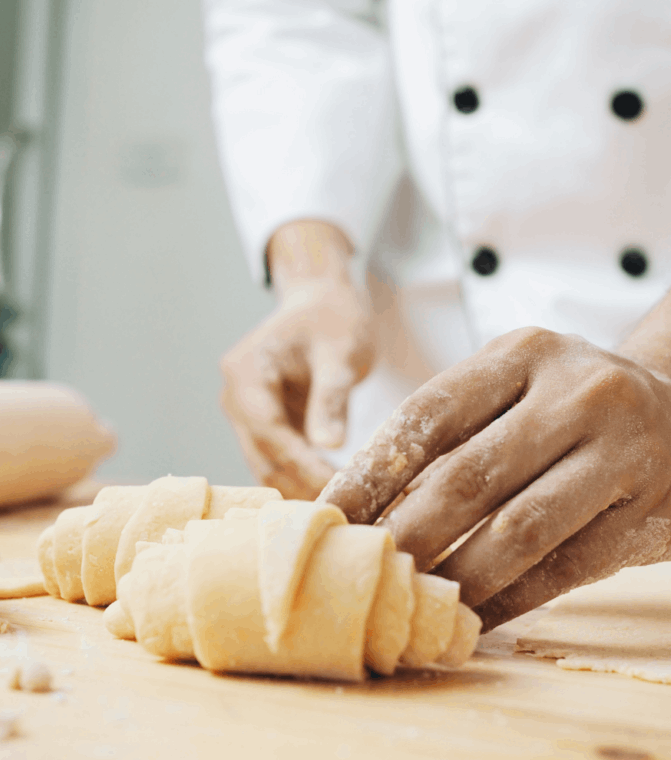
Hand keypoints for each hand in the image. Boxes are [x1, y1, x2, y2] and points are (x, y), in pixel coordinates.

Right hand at [221, 221, 374, 499]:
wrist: (322, 301)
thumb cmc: (334, 319)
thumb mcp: (340, 353)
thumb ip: (331, 398)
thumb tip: (329, 445)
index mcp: (246, 373)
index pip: (270, 430)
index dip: (301, 463)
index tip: (336, 487)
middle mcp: (235, 395)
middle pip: (262, 453)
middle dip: (300, 482)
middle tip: (341, 508)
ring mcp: (244, 411)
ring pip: (266, 463)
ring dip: (298, 485)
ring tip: (337, 506)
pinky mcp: (262, 422)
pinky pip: (276, 457)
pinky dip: (300, 474)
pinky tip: (328, 489)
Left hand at [319, 327, 670, 627]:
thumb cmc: (566, 401)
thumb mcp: (511, 385)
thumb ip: (450, 432)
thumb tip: (367, 502)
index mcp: (522, 353)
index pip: (427, 415)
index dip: (370, 471)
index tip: (330, 513)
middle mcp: (576, 393)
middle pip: (467, 476)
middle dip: (404, 532)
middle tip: (360, 569)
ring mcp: (620, 452)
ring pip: (517, 530)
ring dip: (455, 574)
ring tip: (410, 599)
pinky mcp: (648, 511)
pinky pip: (566, 567)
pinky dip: (511, 598)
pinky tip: (473, 615)